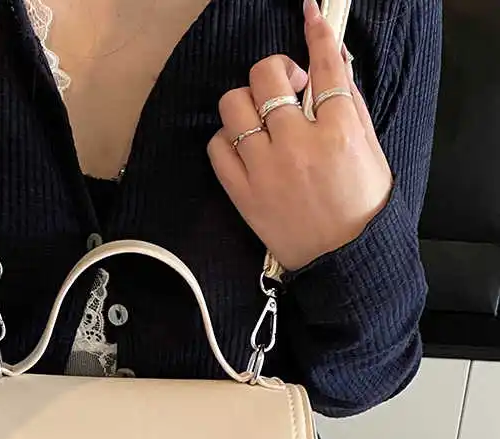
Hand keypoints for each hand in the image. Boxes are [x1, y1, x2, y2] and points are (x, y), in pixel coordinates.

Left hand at [208, 0, 392, 272]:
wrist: (343, 263)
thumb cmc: (361, 209)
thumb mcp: (370, 150)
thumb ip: (351, 105)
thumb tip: (333, 63)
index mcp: (339, 131)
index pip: (325, 66)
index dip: (316, 33)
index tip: (310, 15)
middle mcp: (299, 145)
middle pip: (267, 77)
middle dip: (276, 71)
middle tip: (287, 87)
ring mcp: (265, 169)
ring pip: (235, 106)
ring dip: (247, 101)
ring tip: (262, 117)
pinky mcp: (242, 193)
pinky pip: (218, 146)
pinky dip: (228, 138)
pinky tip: (245, 145)